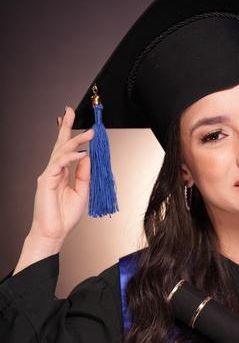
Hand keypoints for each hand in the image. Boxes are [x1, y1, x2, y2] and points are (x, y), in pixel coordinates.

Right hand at [28, 106, 94, 244]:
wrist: (54, 232)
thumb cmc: (65, 216)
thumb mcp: (82, 192)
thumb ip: (84, 175)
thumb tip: (88, 157)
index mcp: (62, 173)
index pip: (66, 150)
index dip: (70, 134)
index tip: (74, 121)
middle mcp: (54, 171)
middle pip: (59, 144)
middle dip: (65, 127)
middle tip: (70, 111)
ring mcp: (48, 175)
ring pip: (61, 151)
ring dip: (76, 141)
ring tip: (89, 133)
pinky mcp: (46, 181)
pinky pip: (59, 164)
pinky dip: (71, 157)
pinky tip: (80, 154)